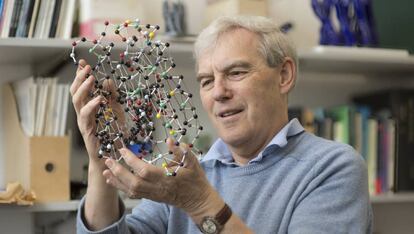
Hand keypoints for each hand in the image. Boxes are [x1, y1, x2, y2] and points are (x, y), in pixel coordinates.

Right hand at [70, 59, 124, 163]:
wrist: (111, 156)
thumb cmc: (113, 135)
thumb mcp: (117, 111)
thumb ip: (112, 96)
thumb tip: (108, 80)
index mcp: (89, 107)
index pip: (82, 88)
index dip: (81, 75)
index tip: (83, 62)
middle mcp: (84, 113)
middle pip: (75, 92)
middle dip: (79, 78)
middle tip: (86, 67)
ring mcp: (84, 122)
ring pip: (77, 101)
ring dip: (84, 88)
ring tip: (91, 78)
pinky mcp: (87, 131)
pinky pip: (85, 116)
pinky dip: (91, 106)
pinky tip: (99, 99)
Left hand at [102, 138, 218, 214]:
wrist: (198, 200)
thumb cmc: (195, 179)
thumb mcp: (192, 162)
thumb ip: (181, 151)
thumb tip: (170, 140)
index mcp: (167, 178)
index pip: (144, 170)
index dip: (132, 161)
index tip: (123, 150)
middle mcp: (157, 188)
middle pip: (133, 182)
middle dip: (118, 172)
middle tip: (107, 160)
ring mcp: (153, 194)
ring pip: (131, 190)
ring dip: (116, 181)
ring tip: (105, 171)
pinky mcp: (151, 197)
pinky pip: (133, 194)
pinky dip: (121, 187)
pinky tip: (113, 180)